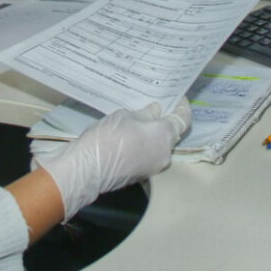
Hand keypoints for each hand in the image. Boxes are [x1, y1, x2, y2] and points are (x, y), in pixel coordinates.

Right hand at [36, 99, 191, 220]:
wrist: (86, 170)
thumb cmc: (108, 137)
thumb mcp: (126, 116)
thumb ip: (145, 114)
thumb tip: (156, 111)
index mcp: (165, 136)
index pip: (184, 119)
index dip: (181, 106)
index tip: (176, 96)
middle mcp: (165, 154)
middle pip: (172, 133)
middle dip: (166, 119)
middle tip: (155, 104)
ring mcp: (153, 167)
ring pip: (159, 146)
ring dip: (153, 134)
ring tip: (141, 118)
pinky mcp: (140, 175)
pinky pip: (148, 155)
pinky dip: (144, 145)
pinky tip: (131, 135)